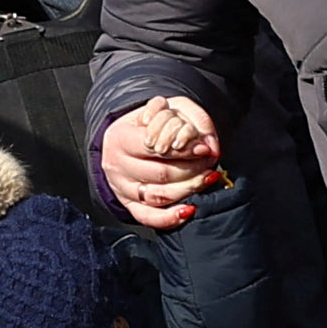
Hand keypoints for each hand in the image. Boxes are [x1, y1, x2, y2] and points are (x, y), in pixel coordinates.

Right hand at [100, 96, 224, 230]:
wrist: (126, 139)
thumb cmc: (151, 124)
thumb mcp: (168, 109)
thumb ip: (192, 119)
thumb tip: (210, 145)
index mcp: (120, 137)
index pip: (154, 147)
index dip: (184, 150)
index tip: (205, 149)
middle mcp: (116, 165)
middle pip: (160, 173)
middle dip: (191, 170)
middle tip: (210, 164)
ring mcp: (121, 187)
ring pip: (157, 196)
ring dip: (188, 190)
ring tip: (208, 179)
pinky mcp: (127, 204)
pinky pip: (147, 217)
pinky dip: (169, 218)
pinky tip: (189, 210)